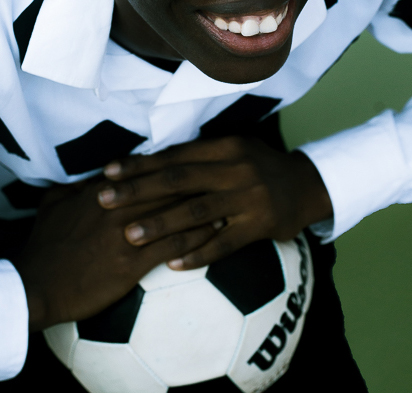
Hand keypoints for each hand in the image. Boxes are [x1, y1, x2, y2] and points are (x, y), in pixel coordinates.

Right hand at [13, 177, 221, 331]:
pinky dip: (197, 236)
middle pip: (166, 185)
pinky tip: (215, 234)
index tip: (194, 159)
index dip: (171, 164)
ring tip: (226, 200)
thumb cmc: (43, 246)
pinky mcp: (132, 263)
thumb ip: (74, 187)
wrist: (35, 285)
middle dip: (195, 178)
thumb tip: (92, 178)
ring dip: (203, 204)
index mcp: (101, 190)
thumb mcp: (53, 203)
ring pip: (174, 211)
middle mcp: (119, 206)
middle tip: (220, 174)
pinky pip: (173, 245)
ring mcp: (127, 233)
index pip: (144, 170)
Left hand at [97, 136, 332, 269]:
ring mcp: (248, 197)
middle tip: (104, 201)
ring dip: (160, 224)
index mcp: (224, 146)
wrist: (307, 186)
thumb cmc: (259, 168)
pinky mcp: (260, 225)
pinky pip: (223, 243)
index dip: (140, 164)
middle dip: (138, 190)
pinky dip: (197, 254)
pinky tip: (171, 265)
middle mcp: (235, 168)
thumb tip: (151, 162)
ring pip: (196, 212)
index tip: (107, 172)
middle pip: (178, 179)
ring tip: (129, 236)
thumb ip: (199, 157)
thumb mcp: (233, 151)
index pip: (174, 155)